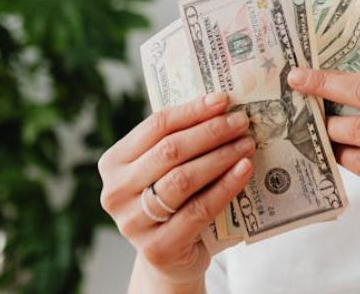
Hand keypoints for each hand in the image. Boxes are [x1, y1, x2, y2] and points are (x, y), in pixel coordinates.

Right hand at [98, 93, 255, 287]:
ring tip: (246, 145)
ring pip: (183, 179)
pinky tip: (244, 171)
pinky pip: (198, 210)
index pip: (155, 127)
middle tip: (241, 122)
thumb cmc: (172, 204)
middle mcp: (115, 192)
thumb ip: (179, 143)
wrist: (169, 259)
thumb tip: (221, 106)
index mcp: (113, 163)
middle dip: (210, 132)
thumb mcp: (164, 171)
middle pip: (170, 151)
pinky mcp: (157, 248)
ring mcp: (133, 223)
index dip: (191, 111)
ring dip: (220, 157)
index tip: (223, 100)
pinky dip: (225, 187)